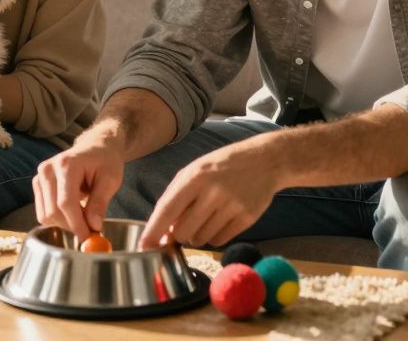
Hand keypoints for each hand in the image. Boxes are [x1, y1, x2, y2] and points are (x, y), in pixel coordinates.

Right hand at [32, 140, 124, 240]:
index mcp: (67, 164)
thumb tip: (93, 226)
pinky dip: (59, 218)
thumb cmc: (105, 161)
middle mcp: (48, 169)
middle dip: (72, 226)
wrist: (95, 147)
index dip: (77, 224)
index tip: (89, 239)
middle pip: (53, 211)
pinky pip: (43, 212)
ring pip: (46, 215)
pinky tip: (74, 210)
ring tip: (84, 215)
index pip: (66, 202)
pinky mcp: (37, 184)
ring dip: (65, 223)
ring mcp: (40, 176)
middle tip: (90, 230)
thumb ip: (100, 203)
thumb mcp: (110, 180)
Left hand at [138, 141, 280, 249]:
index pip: (167, 210)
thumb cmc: (221, 166)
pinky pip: (220, 241)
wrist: (263, 161)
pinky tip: (220, 219)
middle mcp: (213, 192)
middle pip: (183, 232)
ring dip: (197, 235)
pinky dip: (214, 236)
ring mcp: (232, 206)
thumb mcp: (194, 171)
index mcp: (195, 177)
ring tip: (207, 216)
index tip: (144, 247)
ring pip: (200, 240)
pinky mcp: (247, 219)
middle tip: (187, 222)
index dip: (154, 231)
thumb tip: (162, 232)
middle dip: (179, 234)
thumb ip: (175, 198)